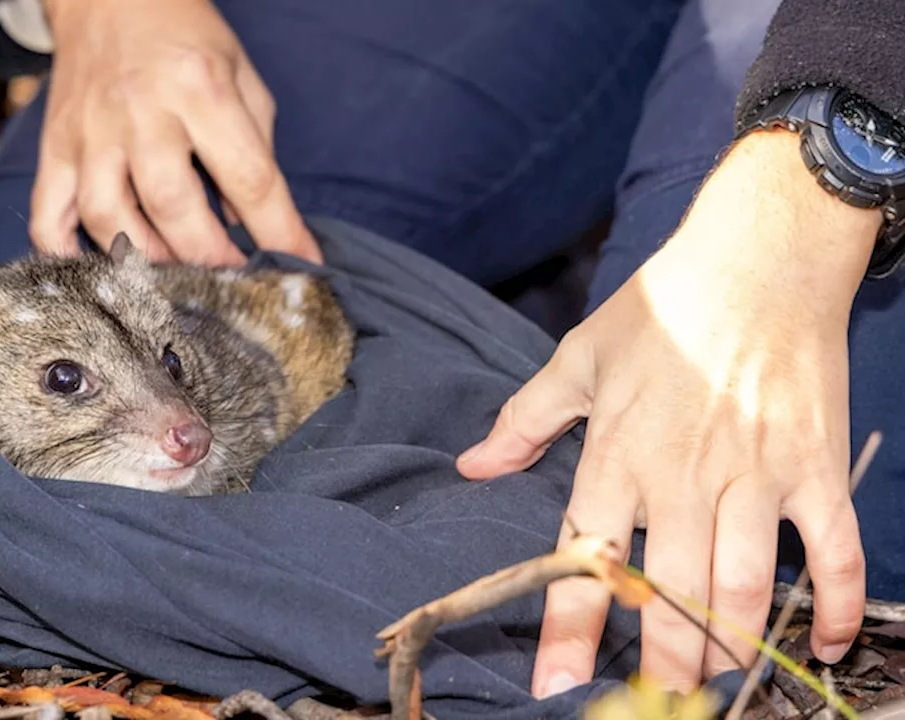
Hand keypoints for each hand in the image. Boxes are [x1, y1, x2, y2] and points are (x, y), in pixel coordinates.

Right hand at [30, 0, 320, 265]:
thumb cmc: (186, 39)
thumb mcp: (240, 77)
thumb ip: (252, 151)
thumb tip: (249, 226)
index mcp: (201, 89)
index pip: (249, 176)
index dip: (279, 232)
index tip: (300, 267)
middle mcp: (141, 111)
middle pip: (172, 205)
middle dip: (210, 258)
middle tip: (233, 280)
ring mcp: (90, 133)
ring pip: (109, 217)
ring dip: (148, 261)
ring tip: (178, 275)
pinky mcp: (55, 147)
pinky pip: (48, 216)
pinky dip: (66, 254)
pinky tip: (98, 270)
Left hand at [457, 129, 878, 695]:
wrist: (758, 259)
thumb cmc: (662, 308)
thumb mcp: (577, 359)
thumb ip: (524, 421)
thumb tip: (472, 465)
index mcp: (617, 457)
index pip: (585, 560)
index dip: (569, 631)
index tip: (556, 688)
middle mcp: (683, 479)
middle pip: (671, 594)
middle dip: (661, 661)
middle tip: (655, 703)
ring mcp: (756, 477)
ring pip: (745, 586)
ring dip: (731, 645)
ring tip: (714, 685)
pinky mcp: (814, 469)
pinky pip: (835, 551)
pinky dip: (838, 603)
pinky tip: (825, 645)